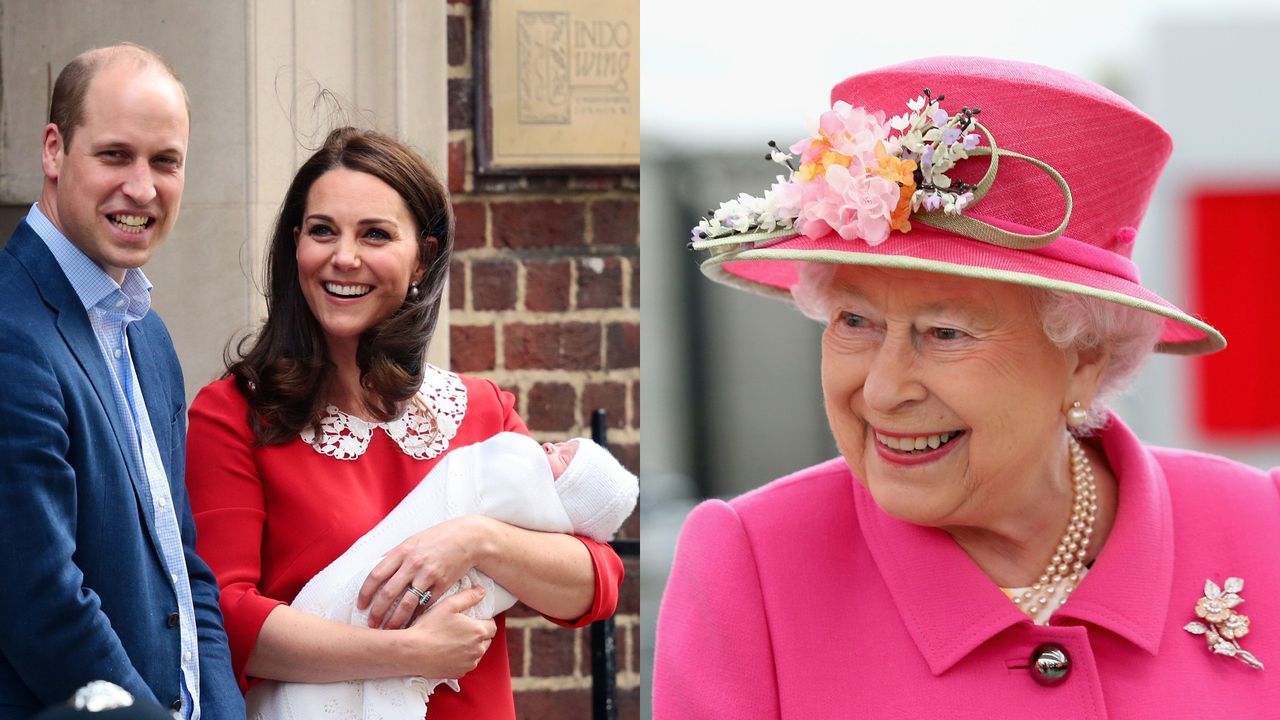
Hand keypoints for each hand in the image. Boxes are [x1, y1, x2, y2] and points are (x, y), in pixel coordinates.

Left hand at [358, 515, 491, 629]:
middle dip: (377, 612)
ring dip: (395, 620)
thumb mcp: (413, 540)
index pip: (376, 575)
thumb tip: (376, 569)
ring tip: (388, 631)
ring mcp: (428, 575)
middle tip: (372, 624)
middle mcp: (413, 563)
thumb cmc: (438, 538)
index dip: (366, 592)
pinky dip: (416, 617)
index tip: (361, 605)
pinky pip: (426, 606)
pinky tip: (411, 626)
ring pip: (407, 603)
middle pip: (389, 592)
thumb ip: (395, 555)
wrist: (468, 538)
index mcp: (402, 551)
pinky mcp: (443, 585)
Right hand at [402, 586, 496, 678]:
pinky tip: (448, 652)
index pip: (492, 626)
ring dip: (471, 647)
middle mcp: (478, 650)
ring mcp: (469, 663)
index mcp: (478, 632)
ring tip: (454, 640)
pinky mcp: (459, 673)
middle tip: (462, 629)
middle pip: (486, 640)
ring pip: (477, 653)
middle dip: (478, 634)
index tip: (473, 619)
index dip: (484, 621)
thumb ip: (469, 597)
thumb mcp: (449, 605)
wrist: (413, 651)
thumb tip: (482, 591)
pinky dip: (462, 659)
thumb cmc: (430, 627)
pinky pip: (466, 664)